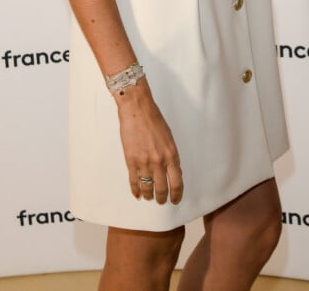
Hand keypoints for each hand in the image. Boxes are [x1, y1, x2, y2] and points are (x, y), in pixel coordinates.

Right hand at [115, 80, 183, 204]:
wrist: (137, 108)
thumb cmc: (153, 119)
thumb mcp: (169, 138)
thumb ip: (170, 155)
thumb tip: (172, 171)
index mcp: (171, 155)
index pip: (177, 183)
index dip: (176, 194)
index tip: (174, 200)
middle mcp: (159, 161)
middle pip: (162, 189)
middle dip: (162, 198)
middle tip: (161, 201)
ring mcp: (144, 162)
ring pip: (147, 187)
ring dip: (149, 195)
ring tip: (149, 197)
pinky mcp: (131, 160)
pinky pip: (134, 181)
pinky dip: (136, 190)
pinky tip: (137, 194)